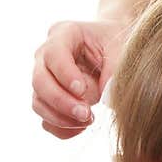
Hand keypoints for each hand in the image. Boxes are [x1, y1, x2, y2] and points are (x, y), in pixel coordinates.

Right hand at [32, 19, 124, 138]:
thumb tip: (107, 98)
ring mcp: (45, 77)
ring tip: (88, 120)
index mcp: (65, 33)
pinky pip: (46, 119)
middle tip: (86, 114)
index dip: (65, 74)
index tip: (82, 91)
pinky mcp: (48, 99)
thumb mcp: (122, 48)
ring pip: (38, 102)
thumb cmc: (117, 43)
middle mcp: (47, 55)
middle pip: (39, 80)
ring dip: (61, 118)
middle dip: (61, 101)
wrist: (114, 49)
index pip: (54, 54)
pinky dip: (61, 128)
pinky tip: (81, 127)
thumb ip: (115, 70)